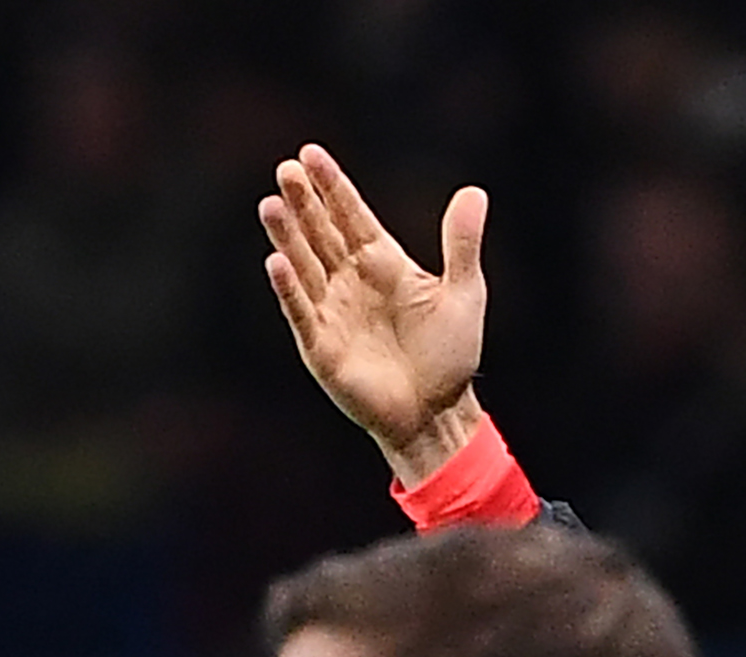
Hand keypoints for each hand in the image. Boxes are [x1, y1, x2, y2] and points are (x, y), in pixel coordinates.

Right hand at [259, 144, 489, 482]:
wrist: (438, 412)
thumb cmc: (449, 355)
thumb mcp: (463, 294)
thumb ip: (461, 244)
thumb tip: (474, 191)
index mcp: (383, 262)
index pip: (350, 215)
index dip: (332, 186)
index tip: (310, 154)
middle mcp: (351, 281)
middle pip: (321, 233)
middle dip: (304, 203)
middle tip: (286, 170)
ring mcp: (332, 311)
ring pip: (305, 265)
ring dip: (288, 237)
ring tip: (271, 205)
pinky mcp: (322, 346)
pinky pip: (301, 312)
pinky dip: (290, 289)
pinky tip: (277, 262)